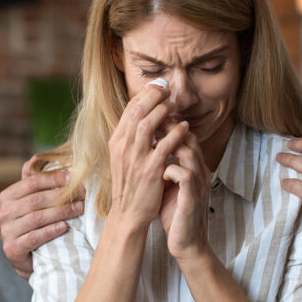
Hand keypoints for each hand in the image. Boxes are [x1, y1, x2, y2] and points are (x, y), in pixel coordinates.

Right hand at [0, 155, 83, 278]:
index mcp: (8, 196)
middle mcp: (4, 213)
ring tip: (79, 209)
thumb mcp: (32, 202)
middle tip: (83, 195)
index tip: (74, 177)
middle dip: (62, 196)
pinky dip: (51, 231)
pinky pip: (34, 237)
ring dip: (61, 212)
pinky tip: (65, 227)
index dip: (54, 178)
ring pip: (37, 218)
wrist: (27, 258)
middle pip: (36, 200)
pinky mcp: (12, 249)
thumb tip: (36, 158)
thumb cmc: (33, 225)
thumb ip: (34, 182)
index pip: (32, 182)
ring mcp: (6, 232)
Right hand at [107, 83, 189, 230]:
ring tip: (174, 105)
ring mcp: (136, 159)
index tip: (158, 86)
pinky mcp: (150, 171)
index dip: (144, 95)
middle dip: (153, 96)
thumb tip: (147, 115)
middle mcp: (123, 148)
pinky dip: (175, 133)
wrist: (129, 214)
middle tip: (167, 89)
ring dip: (162, 111)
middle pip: (136, 111)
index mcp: (117, 142)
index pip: (129, 110)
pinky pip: (164, 146)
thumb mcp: (126, 157)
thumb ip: (134, 137)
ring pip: (147, 124)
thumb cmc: (131, 184)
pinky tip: (185, 128)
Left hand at [159, 130, 211, 261]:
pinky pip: (185, 175)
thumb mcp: (169, 185)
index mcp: (194, 166)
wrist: (187, 243)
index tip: (147, 119)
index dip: (166, 125)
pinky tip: (158, 171)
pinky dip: (170, 169)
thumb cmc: (175, 213)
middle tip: (147, 123)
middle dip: (167, 127)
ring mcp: (198, 184)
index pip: (184, 135)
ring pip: (188, 151)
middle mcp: (199, 171)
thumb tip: (149, 148)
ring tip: (150, 143)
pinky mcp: (193, 198)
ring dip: (169, 144)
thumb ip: (164, 166)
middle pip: (188, 137)